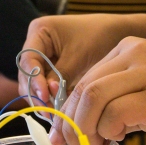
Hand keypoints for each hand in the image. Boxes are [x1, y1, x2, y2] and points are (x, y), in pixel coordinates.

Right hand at [16, 14, 137, 107]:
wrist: (118, 33)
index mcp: (40, 32)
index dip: (34, 79)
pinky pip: (47, 86)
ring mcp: (45, 57)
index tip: (45, 95)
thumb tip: (46, 96)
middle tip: (48, 110)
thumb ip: (59, 75)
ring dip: (43, 98)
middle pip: (27, 73)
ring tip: (55, 113)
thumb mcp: (78, 56)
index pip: (28, 59)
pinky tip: (61, 109)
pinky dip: (52, 97)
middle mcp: (37, 44)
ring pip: (35, 82)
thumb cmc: (100, 36)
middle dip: (36, 92)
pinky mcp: (54, 69)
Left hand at [53, 37, 145, 144]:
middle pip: (84, 87)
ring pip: (94, 97)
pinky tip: (116, 141)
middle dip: (71, 123)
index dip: (69, 111)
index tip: (64, 137)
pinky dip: (108, 131)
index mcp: (129, 48)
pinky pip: (117, 112)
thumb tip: (80, 131)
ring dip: (86, 129)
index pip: (84, 79)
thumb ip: (116, 102)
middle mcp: (135, 52)